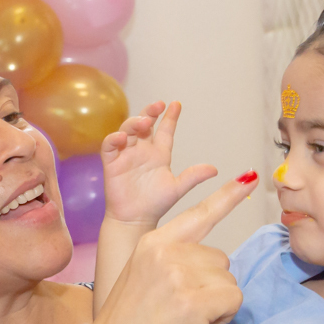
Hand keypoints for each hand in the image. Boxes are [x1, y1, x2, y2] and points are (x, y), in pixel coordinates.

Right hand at [95, 178, 249, 323]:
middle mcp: (167, 251)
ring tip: (184, 316)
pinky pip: (233, 299)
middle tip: (180, 305)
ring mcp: (180, 275)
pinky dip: (223, 315)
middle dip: (210, 284)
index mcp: (153, 241)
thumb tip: (211, 262)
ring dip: (216, 301)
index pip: (198, 213)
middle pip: (219, 258)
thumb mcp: (141, 274)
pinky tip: (197, 322)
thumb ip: (172, 259)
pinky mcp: (195, 300)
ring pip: (228, 279)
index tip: (250, 177)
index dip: (227, 196)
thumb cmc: (128, 321)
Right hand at [101, 101, 217, 227]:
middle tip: (158, 106)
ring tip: (144, 122)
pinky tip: (122, 138)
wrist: (135, 220)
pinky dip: (114, 139)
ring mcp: (126, 155)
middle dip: (150, 112)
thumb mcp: (177, 188)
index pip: (165, 130)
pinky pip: (109, 146)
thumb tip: (214, 169)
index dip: (170, 117)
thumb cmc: (155, 204)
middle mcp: (142, 151)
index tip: (176, 104)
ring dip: (134, 122)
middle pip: (144, 123)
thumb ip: (193, 176)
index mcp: (159, 154)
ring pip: (127, 130)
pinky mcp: (112, 163)